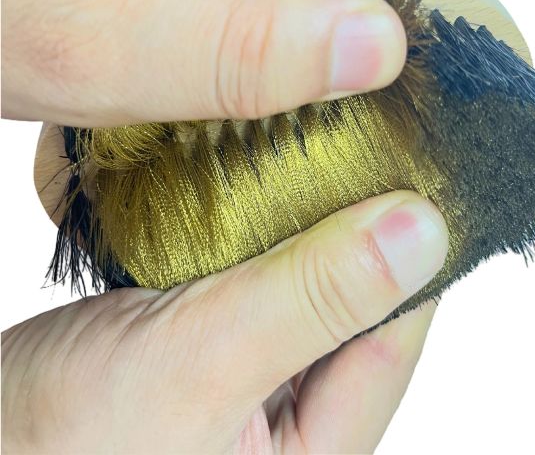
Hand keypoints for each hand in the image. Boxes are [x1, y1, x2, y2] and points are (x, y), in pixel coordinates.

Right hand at [2, 191, 447, 452]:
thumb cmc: (66, 449)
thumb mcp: (202, 367)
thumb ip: (311, 301)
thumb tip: (418, 235)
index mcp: (317, 449)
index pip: (395, 337)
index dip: (410, 255)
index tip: (416, 181)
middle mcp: (293, 416)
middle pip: (355, 306)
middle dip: (360, 235)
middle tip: (367, 158)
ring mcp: (254, 376)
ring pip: (307, 285)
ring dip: (307, 229)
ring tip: (317, 166)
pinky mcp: (215, 343)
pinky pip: (260, 280)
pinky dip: (261, 235)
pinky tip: (257, 197)